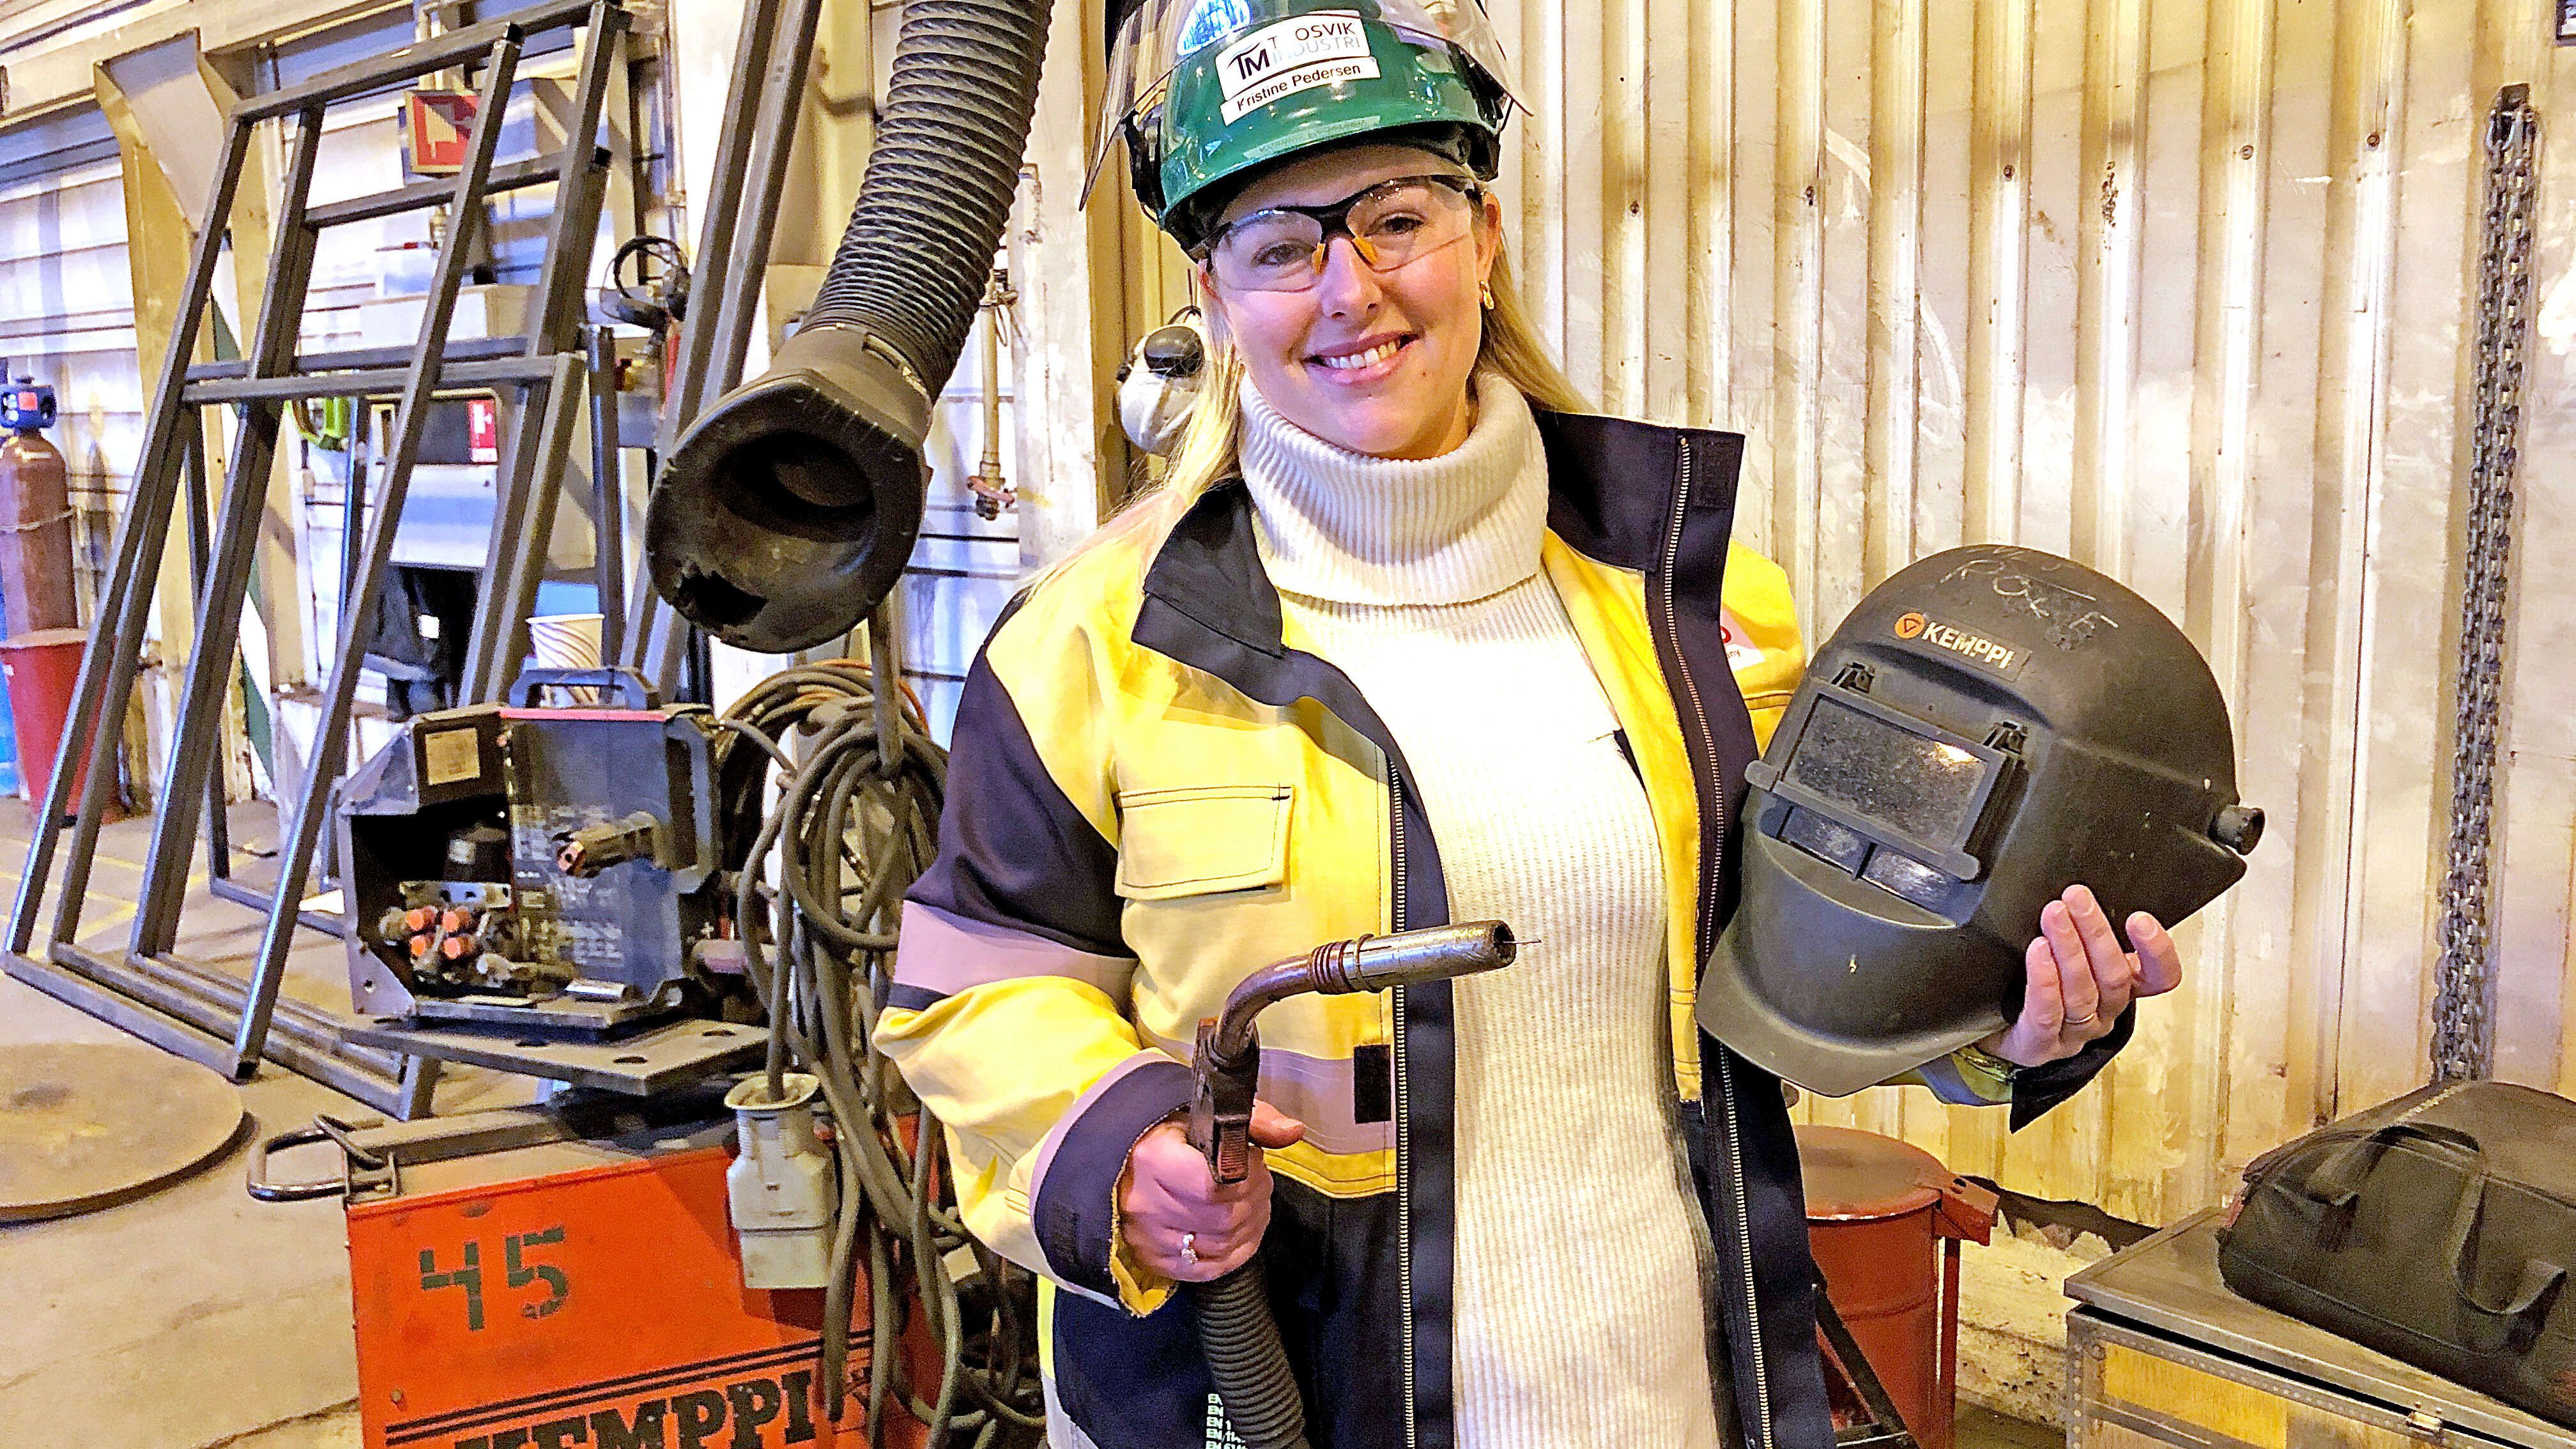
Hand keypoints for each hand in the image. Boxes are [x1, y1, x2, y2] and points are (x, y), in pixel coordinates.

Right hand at [1118, 1100, 1306, 1281]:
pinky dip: (1235, 1251)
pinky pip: (1208, 1269)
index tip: (1248, 1159)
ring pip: (1221, 1246)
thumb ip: (1253, 1120)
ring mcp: (1146, 1237)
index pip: (1214, 1186)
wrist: (1122, 1160)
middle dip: (1254, 1198)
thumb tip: (1290, 1131)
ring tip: (1249, 1199)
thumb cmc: (1165, 1135)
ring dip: (1250, 1223)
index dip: (1246, 1176)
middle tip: (1254, 1179)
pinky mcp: (1152, 1259)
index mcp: (1154, 1159)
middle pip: (1224, 1218)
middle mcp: (1145, 1203)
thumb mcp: (1205, 1114)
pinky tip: (1241, 1229)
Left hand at [1978, 884, 2182, 1067]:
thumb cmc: (2028, 983)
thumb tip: (2076, 891)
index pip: (2158, 978)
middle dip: (2096, 933)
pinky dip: (2044, 981)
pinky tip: (2038, 953)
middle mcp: (2101, 1014)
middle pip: (2113, 978)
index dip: (2157, 953)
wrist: (1986, 1028)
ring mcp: (2072, 1034)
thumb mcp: (2064, 951)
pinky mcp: (2038, 1046)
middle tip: (2077, 898)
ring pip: (2081, 993)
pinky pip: (2046, 1015)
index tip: (2140, 919)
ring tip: (2054, 916)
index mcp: (2117, 989)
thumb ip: (2080, 929)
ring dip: (2068, 950)